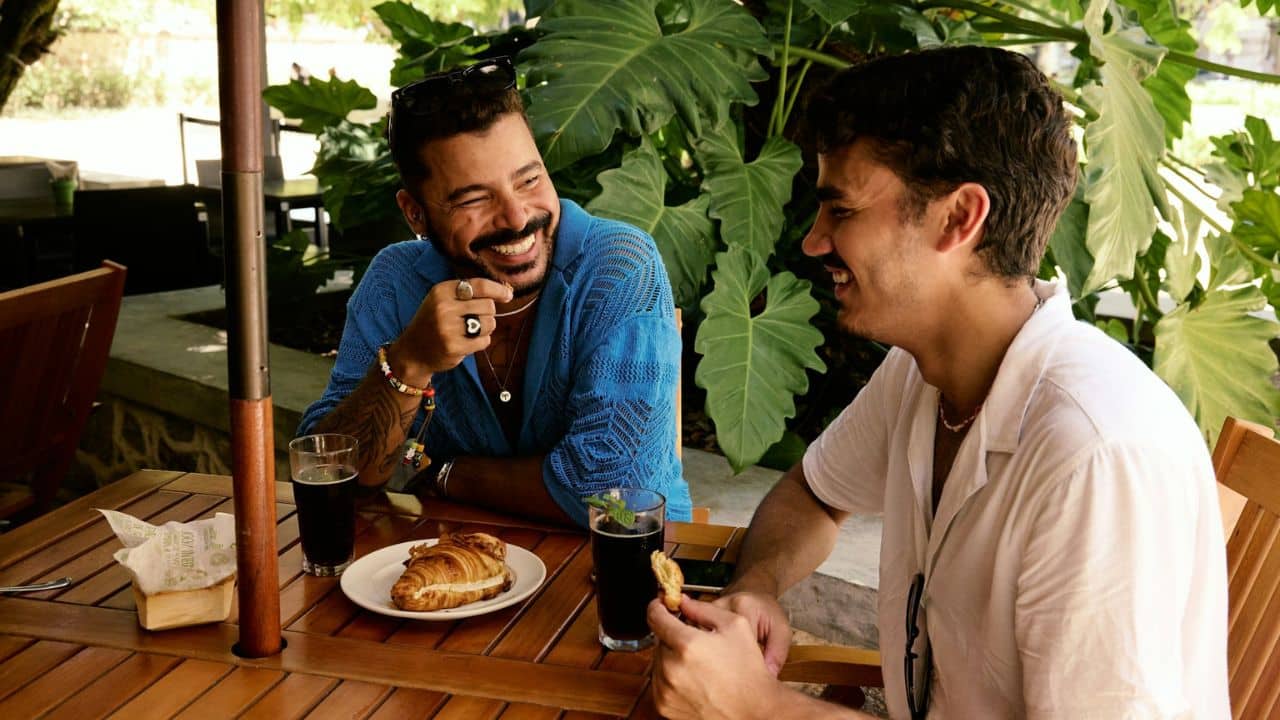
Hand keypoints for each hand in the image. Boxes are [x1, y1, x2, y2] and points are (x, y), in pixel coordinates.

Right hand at [391, 278, 512, 382]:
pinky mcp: (454, 347)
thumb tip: (506, 291)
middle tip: (474, 319)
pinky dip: (480, 342)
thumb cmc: (433, 322)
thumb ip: (469, 293)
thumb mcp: (443, 300)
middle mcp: (444, 307)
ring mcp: (448, 328)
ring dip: (485, 328)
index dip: (498, 289)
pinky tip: (466, 342)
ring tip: (469, 331)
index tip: (508, 295)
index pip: (479, 285)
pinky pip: (484, 341)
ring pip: (489, 323)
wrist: (412, 351)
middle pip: (488, 305)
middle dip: (487, 313)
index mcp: (442, 291)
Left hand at [648, 595, 783, 719]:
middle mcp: (672, 669)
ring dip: (672, 657)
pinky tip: (694, 679)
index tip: (661, 606)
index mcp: (688, 645)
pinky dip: (671, 677)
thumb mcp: (735, 625)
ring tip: (699, 664)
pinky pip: (659, 682)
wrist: (754, 710)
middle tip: (696, 642)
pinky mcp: (665, 706)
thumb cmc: (748, 669)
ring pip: (658, 661)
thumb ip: (703, 608)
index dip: (657, 607)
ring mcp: (666, 690)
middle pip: (659, 640)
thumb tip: (681, 602)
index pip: (655, 617)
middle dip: (673, 636)